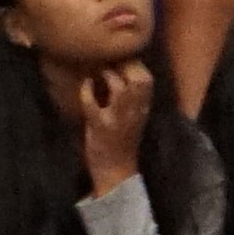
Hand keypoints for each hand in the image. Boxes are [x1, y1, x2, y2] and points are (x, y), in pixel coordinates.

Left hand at [74, 59, 154, 190]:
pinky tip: (86, 85)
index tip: (122, 61)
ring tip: (100, 74)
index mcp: (143, 110)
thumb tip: (120, 71)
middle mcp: (134, 113)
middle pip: (139, 80)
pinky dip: (86, 91)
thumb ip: (132, 99)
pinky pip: (92, 104)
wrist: (115, 173)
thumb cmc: (122, 144)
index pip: (147, 80)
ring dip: (109, 76)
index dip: (135, 65)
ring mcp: (118, 119)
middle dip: (125, 66)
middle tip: (111, 64)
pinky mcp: (100, 126)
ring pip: (120, 89)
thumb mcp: (134, 119)